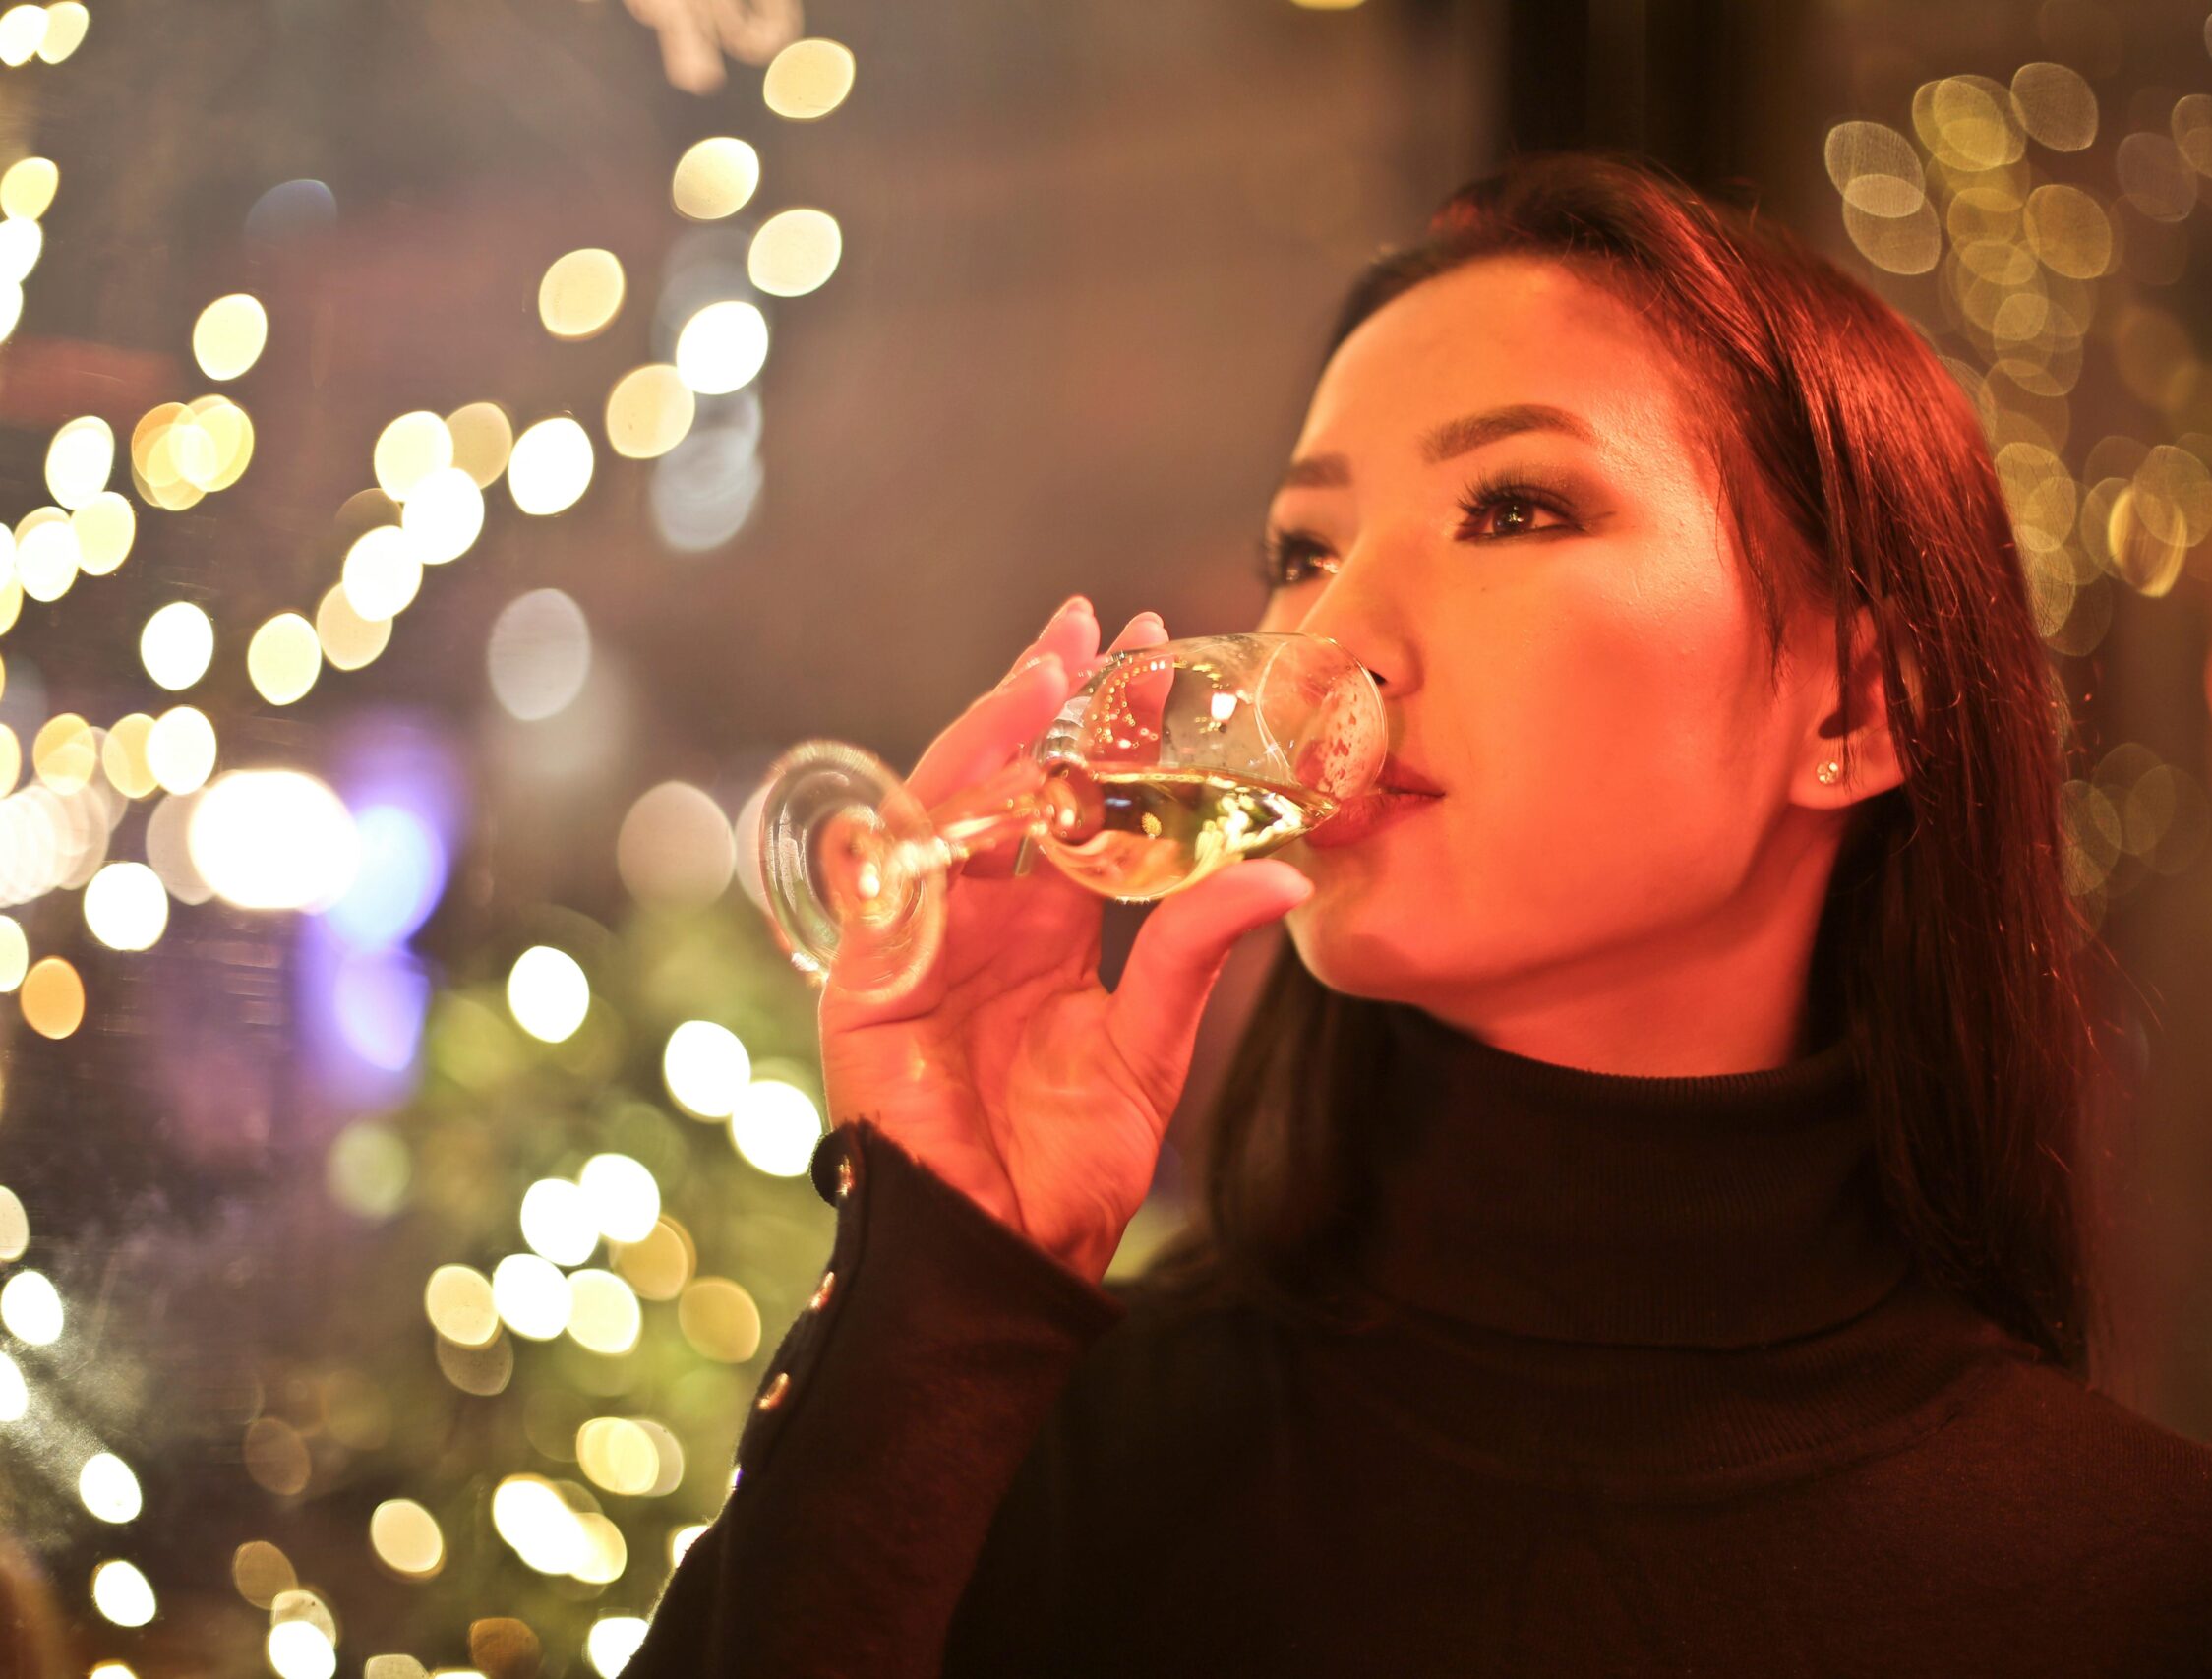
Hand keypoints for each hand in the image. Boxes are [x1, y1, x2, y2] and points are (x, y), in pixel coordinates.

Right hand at [815, 598, 1313, 1282]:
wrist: (1006, 1258)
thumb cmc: (1072, 1168)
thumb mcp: (1152, 1045)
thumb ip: (1196, 952)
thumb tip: (1284, 875)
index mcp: (1044, 930)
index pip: (1072, 805)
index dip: (1103, 728)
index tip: (1151, 645)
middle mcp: (979, 921)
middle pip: (1004, 785)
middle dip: (1044, 701)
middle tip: (1096, 625)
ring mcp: (919, 946)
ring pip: (946, 813)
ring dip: (990, 737)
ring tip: (1045, 672)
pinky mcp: (867, 986)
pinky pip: (893, 890)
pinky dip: (928, 830)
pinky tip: (975, 775)